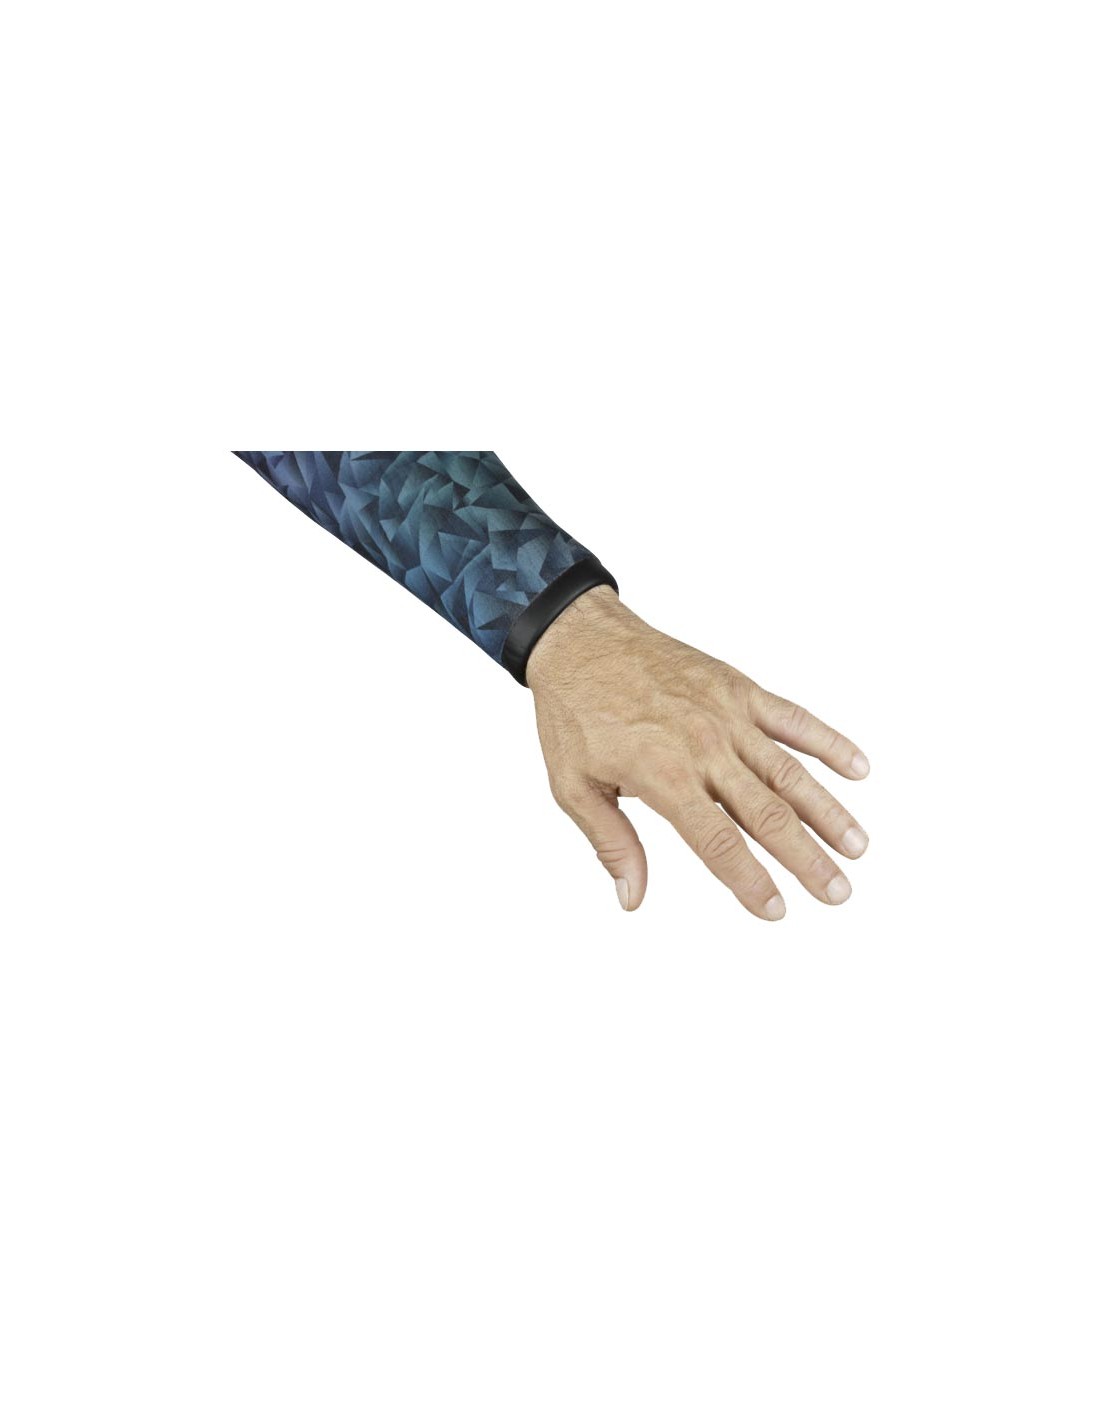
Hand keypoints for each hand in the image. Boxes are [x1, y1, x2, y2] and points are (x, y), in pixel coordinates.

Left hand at [526, 586, 869, 916]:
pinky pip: (792, 717)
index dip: (750, 881)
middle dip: (807, 858)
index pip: (719, 842)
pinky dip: (827, 742)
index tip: (777, 911)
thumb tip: (632, 898)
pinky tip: (859, 768)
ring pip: (790, 771)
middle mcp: (704, 746)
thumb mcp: (572, 786)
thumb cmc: (573, 713)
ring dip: (828, 811)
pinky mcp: (738, 687)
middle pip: (768, 813)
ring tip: (859, 847)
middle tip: (838, 893)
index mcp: (664, 775)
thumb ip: (611, 842)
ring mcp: (727, 714)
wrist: (579, 637)